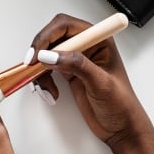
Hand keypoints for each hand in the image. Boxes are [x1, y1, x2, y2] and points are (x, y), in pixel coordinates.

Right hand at [27, 14, 153, 151]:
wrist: (121, 128)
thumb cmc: (121, 105)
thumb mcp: (100, 83)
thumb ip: (76, 65)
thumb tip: (51, 55)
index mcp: (99, 40)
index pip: (66, 26)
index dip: (48, 36)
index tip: (37, 54)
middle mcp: (87, 46)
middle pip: (53, 37)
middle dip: (40, 52)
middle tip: (32, 67)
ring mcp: (77, 60)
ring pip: (48, 54)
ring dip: (40, 70)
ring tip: (44, 87)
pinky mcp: (70, 74)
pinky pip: (48, 69)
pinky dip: (43, 80)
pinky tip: (50, 92)